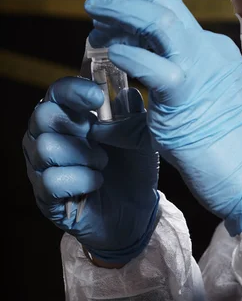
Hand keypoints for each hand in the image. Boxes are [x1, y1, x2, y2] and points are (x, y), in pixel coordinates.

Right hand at [23, 77, 158, 263]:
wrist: (138, 210)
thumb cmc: (133, 165)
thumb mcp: (139, 132)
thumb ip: (131, 109)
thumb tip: (126, 91)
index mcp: (68, 116)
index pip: (55, 92)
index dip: (73, 90)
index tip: (97, 97)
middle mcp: (47, 137)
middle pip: (42, 116)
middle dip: (74, 123)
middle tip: (98, 136)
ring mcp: (42, 168)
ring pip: (45, 147)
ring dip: (82, 154)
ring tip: (102, 162)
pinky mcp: (45, 198)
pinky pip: (51, 180)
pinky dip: (81, 179)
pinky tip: (97, 182)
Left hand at [85, 0, 241, 235]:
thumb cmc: (222, 152)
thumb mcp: (184, 115)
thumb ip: (147, 108)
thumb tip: (107, 118)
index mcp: (208, 51)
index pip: (168, 13)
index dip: (133, 10)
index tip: (108, 24)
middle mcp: (207, 49)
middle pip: (164, 2)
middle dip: (124, 1)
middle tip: (95, 10)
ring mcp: (202, 67)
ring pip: (160, 18)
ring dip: (121, 12)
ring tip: (94, 24)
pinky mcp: (189, 95)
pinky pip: (156, 66)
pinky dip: (130, 56)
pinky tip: (113, 57)